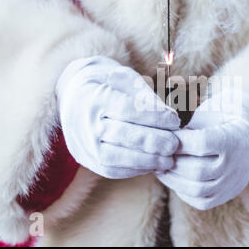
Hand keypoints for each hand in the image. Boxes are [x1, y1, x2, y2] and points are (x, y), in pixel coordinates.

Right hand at [57, 56, 180, 178]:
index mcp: (94, 97)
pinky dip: (134, 169)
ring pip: (114, 158)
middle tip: (175, 144)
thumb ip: (145, 95)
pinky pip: (110, 170)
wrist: (73, 94)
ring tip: (168, 160)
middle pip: (121, 134)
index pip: (127, 109)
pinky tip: (152, 164)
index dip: (154, 116)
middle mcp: (84, 122)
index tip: (175, 121)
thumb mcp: (125, 78)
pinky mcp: (84, 158)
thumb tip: (169, 116)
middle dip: (152, 141)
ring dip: (145, 161)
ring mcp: (82, 143)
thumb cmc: (108, 83)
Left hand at [157, 91, 248, 209]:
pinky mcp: (227, 194)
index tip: (167, 135)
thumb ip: (192, 123)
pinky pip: (202, 201)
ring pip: (198, 189)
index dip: (179, 140)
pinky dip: (183, 192)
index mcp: (234, 138)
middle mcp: (236, 164)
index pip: (201, 143)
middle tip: (159, 153)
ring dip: (173, 179)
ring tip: (162, 166)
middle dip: (173, 162)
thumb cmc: (225, 117)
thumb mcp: (212, 109)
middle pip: (198, 170)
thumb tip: (167, 137)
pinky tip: (174, 178)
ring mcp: (233, 183)